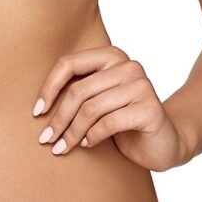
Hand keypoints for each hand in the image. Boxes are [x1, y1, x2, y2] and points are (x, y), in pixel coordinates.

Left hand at [33, 45, 191, 171]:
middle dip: (59, 117)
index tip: (37, 111)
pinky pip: (108, 123)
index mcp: (111, 55)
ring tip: (63, 146)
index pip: (69, 63)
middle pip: (79, 90)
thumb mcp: (98, 100)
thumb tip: (38, 105)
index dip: (49, 87)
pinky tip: (86, 144)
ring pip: (91, 108)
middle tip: (46, 139)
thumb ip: (78, 91)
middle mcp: (128, 65)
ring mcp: (141, 85)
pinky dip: (92, 136)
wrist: (165, 141)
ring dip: (72, 132)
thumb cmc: (123, 120)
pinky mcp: (149, 108)